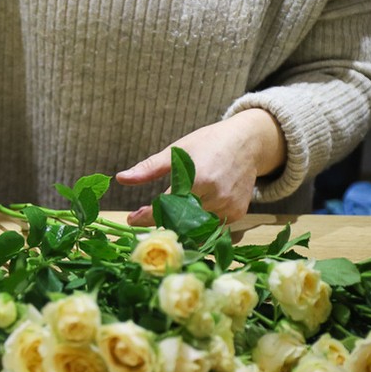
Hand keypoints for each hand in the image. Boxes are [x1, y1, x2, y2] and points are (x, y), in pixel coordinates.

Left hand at [116, 109, 286, 224]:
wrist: (249, 142)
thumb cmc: (209, 143)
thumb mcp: (177, 150)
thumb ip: (149, 168)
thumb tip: (121, 178)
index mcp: (198, 177)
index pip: (166, 206)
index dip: (147, 216)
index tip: (131, 219)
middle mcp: (215, 195)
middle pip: (179, 221)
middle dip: (162, 221)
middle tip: (149, 216)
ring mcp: (228, 207)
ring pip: (195, 228)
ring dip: (180, 226)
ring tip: (170, 216)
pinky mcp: (237, 214)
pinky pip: (212, 228)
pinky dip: (199, 226)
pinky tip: (192, 216)